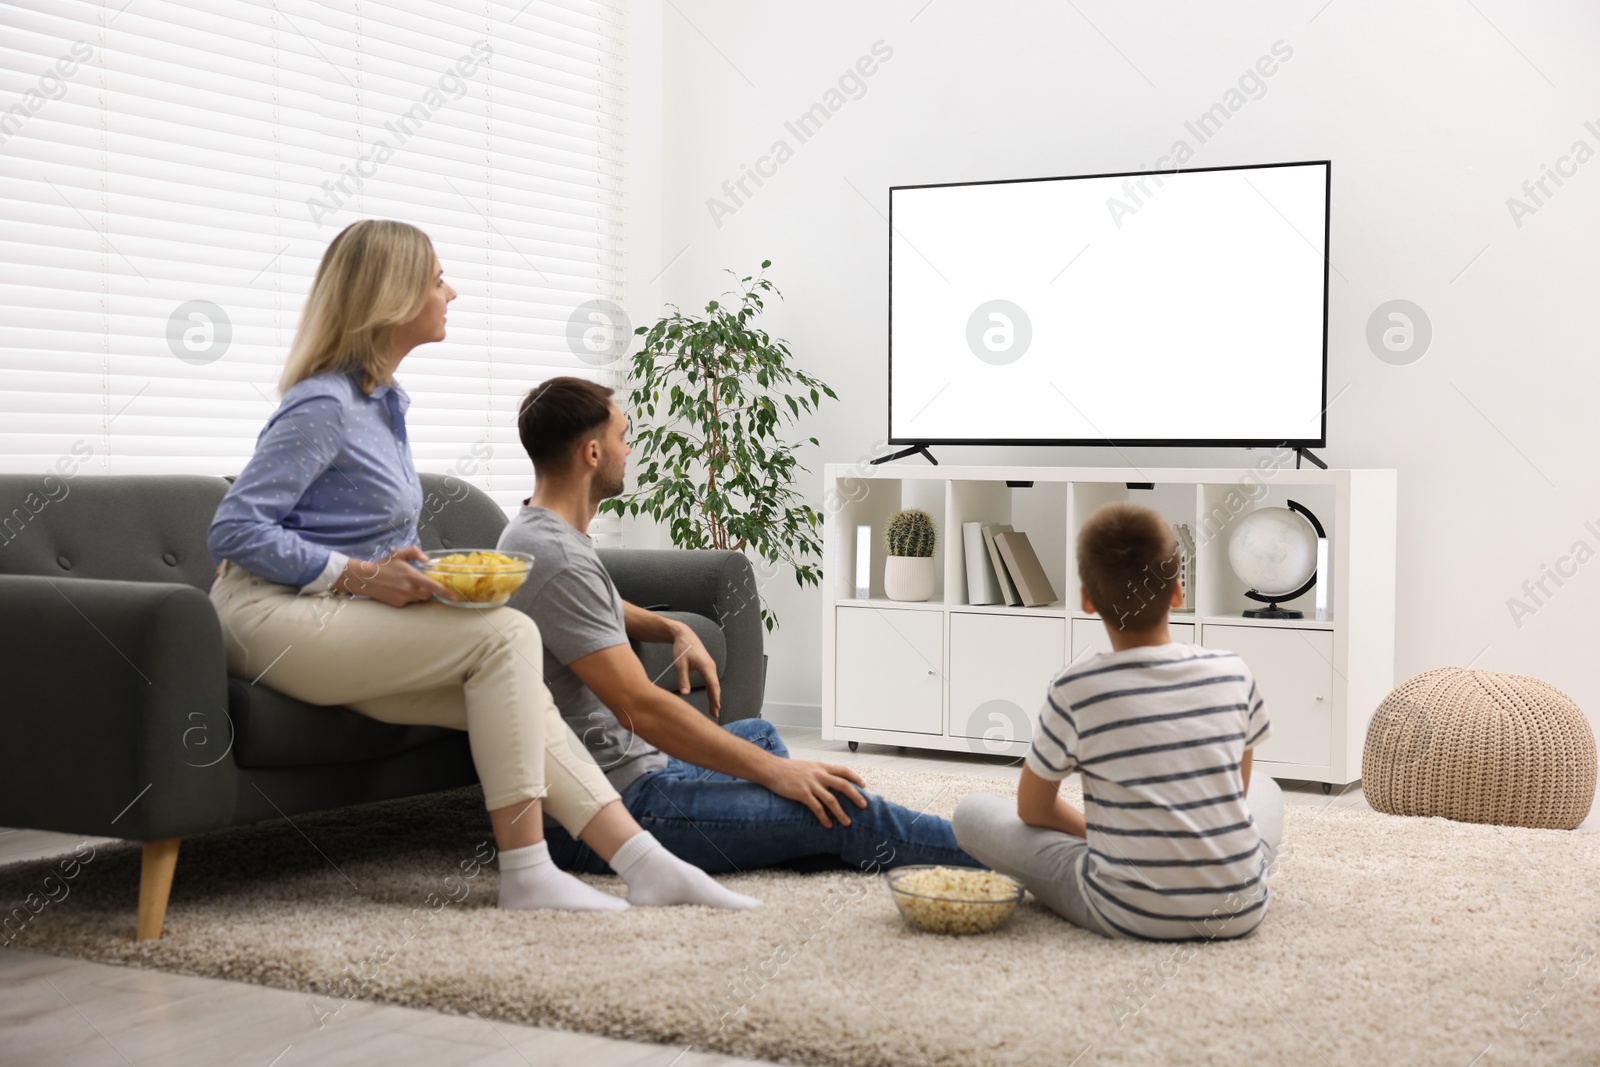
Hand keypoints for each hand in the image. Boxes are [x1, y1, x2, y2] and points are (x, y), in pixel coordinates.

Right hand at [335, 546, 457, 606]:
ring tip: (407, 585)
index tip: (455, 597)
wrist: (365, 578)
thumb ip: (415, 552)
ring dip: (418, 594)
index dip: (445, 592)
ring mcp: (403, 598)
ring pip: (419, 600)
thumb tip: (427, 560)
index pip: (433, 586)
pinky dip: (409, 597)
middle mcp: (409, 589)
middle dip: (429, 591)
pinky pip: (409, 603)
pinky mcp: (397, 604)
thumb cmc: (383, 564)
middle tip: (421, 583)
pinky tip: (399, 590)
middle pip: (428, 595)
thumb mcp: (399, 553)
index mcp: (412, 576)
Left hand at [670, 622, 721, 717]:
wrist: (684, 635)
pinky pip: (711, 680)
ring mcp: (710, 666)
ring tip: (713, 710)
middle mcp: (711, 666)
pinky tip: (711, 697)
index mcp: (706, 666)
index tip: (717, 707)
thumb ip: (683, 680)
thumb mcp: (680, 665)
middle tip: (715, 714)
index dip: (715, 697)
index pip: (712, 685)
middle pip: (715, 687)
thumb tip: (685, 694)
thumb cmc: (681, 648)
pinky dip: (712, 690)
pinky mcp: (707, 666)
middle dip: (716, 701)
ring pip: (714, 684)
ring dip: (714, 696)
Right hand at [758, 757, 867, 828]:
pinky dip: (824, 817)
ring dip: (841, 812)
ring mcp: (811, 784)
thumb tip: (827, 779)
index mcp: (821, 767)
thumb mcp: (807, 766)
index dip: (855, 778)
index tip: (863, 785)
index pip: (843, 770)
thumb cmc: (787, 768)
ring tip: (847, 822)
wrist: (770, 768)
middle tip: (863, 806)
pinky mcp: (802, 794)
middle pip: (843, 785)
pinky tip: (828, 825)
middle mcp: (819, 774)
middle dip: (855, 796)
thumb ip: (818, 772)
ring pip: (832, 800)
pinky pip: (817, 808)